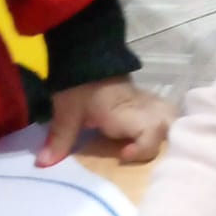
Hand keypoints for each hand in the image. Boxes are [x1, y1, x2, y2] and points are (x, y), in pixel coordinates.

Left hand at [36, 77, 172, 167]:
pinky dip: (161, 123)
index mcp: (125, 111)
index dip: (143, 148)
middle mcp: (141, 107)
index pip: (151, 130)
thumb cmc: (78, 84)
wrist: (84, 51)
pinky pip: (163, 111)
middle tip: (143, 152)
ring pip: (171, 115)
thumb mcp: (67, 111)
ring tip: (150, 145)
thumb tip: (43, 164)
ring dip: (166, 131)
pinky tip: (148, 134)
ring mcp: (146, 100)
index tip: (123, 155)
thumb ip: (60, 139)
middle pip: (170, 123)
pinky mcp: (144, 98)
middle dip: (164, 140)